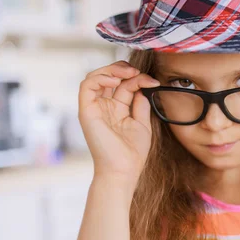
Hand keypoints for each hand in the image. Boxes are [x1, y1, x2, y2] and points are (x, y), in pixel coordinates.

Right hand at [78, 61, 159, 182]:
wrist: (123, 170)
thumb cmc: (132, 152)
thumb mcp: (142, 124)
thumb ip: (140, 105)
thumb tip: (141, 88)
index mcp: (117, 109)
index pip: (125, 85)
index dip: (139, 78)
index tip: (154, 81)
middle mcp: (104, 106)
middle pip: (108, 77)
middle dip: (123, 68)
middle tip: (137, 71)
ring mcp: (94, 108)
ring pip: (95, 77)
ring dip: (112, 69)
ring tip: (128, 73)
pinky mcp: (86, 111)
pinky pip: (86, 86)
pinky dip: (100, 77)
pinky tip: (115, 80)